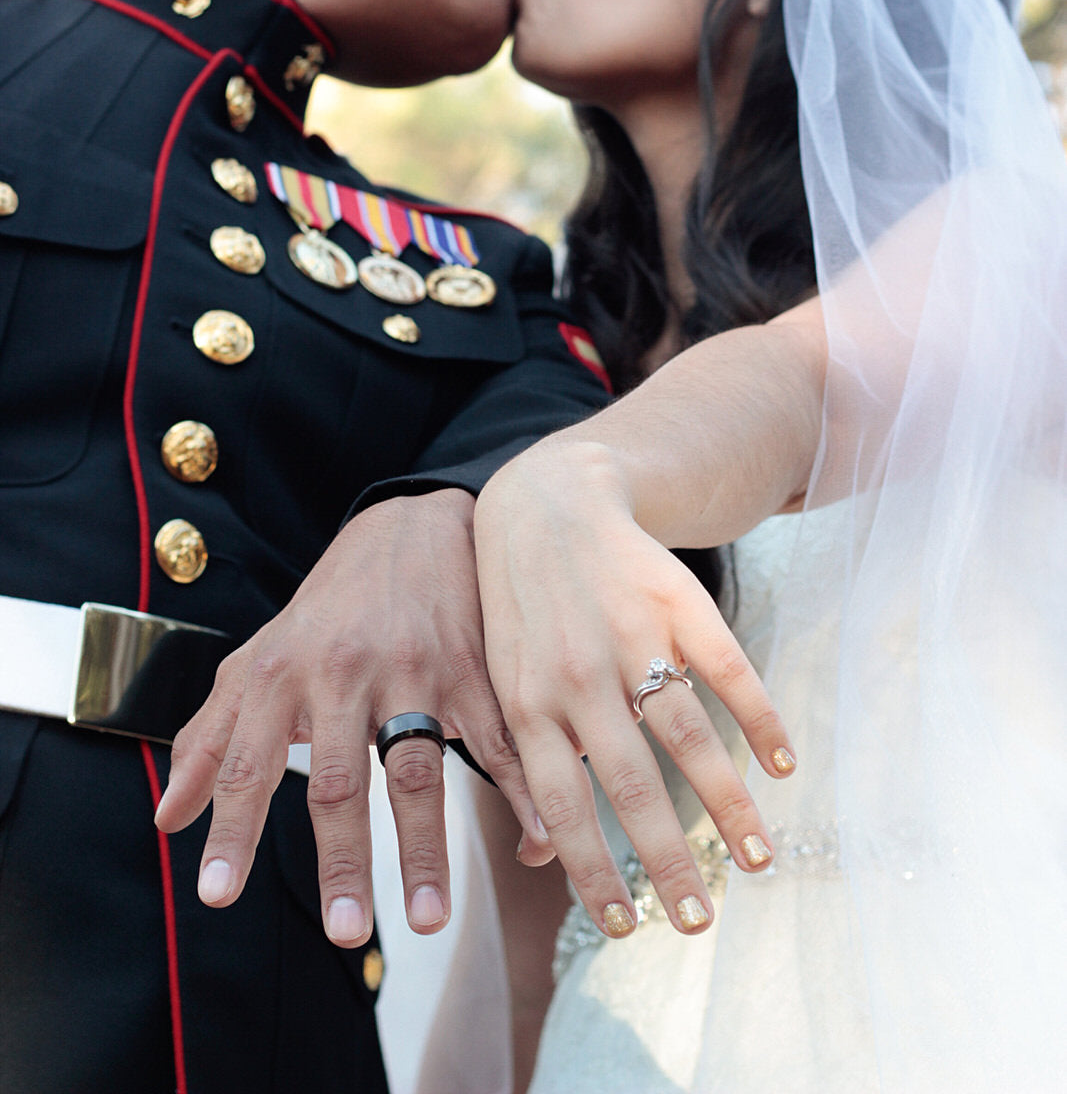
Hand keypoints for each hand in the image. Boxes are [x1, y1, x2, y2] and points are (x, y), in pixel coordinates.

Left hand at [155, 488, 549, 945]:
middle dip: (342, 859)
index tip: (217, 895)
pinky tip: (538, 843)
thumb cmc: (329, 606)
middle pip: (340, 779)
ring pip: (418, 770)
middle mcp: (343, 672)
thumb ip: (212, 735)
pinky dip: (520, 794)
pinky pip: (494, 740)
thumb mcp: (259, 658)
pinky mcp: (471, 667)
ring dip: (425, 849)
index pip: (247, 762)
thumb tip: (167, 821)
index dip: (232, 828)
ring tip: (427, 918)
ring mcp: (413, 670)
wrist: (411, 522)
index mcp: (283, 673)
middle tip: (343, 933)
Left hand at [475, 443, 795, 941]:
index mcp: (529, 703)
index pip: (563, 805)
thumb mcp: (501, 682)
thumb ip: (523, 765)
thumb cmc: (521, 610)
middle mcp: (579, 675)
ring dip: (726, 803)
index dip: (593, 871)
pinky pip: (727, 667)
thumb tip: (537, 859)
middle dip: (667, 859)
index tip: (629, 927)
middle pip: (631, 783)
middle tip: (700, 921)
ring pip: (687, 733)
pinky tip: (783, 763)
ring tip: (756, 858)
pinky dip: (760, 716)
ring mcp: (632, 635)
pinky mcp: (677, 601)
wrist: (550, 501)